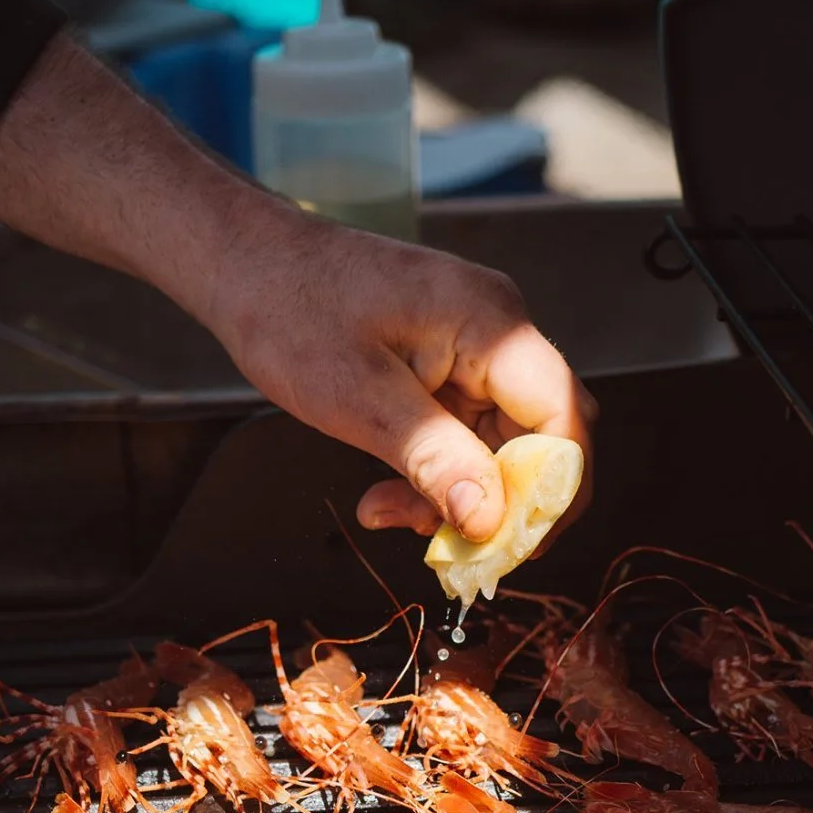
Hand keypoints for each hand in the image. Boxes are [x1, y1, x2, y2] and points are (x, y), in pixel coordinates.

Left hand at [194, 204, 595, 543]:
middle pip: (542, 438)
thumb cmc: (292, 311)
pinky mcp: (453, 365)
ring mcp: (478, 348)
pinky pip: (469, 434)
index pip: (563, 418)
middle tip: (443, 545)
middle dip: (499, 502)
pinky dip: (439, 473)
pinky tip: (388, 493)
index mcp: (491, 325)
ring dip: (460, 494)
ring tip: (387, 511)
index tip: (507, 546)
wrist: (249, 266)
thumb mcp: (358, 398)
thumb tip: (490, 520)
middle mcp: (500, 332)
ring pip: (504, 446)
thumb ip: (433, 458)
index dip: (550, 492)